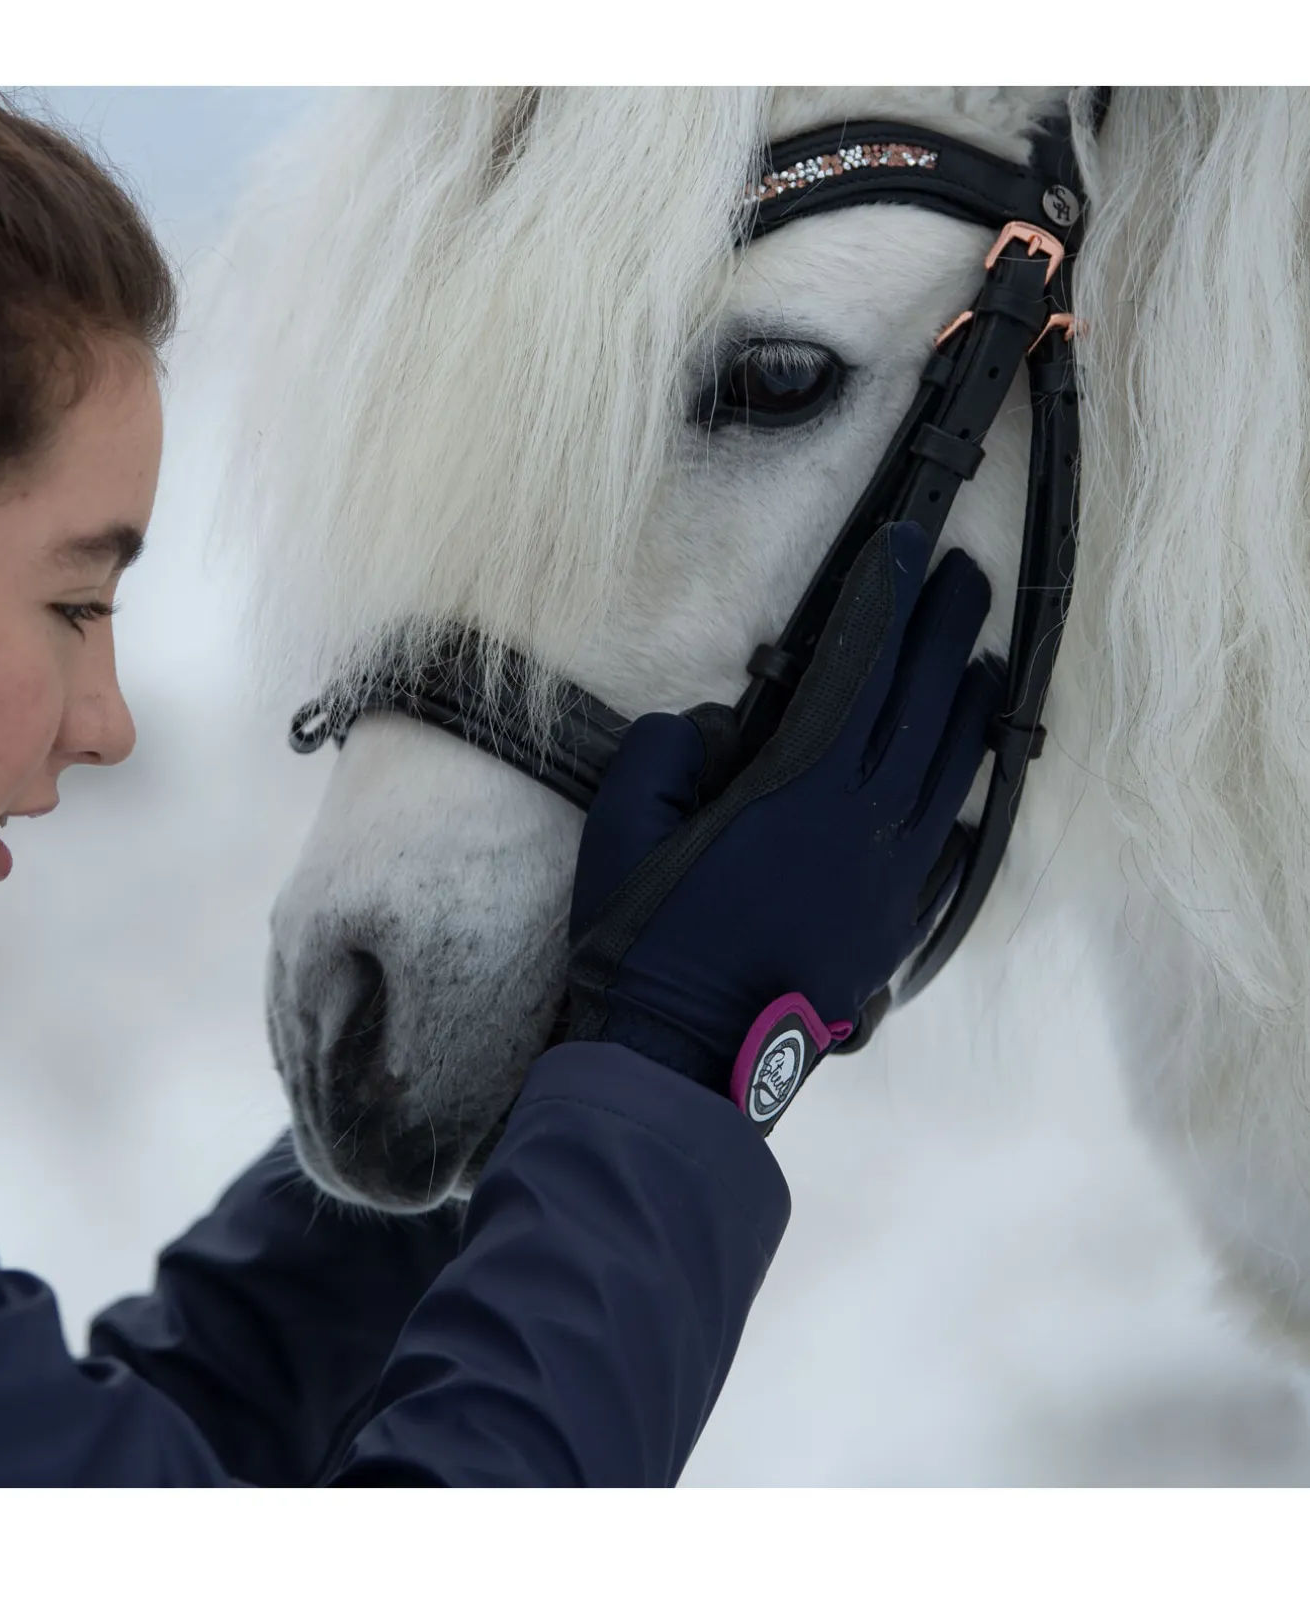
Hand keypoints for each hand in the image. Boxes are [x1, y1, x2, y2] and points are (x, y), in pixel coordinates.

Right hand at [565, 519, 1000, 1132]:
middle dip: (944, 630)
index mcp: (800, 789)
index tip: (906, 546)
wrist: (686, 1058)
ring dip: (967, 705)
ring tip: (983, 658)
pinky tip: (971, 772)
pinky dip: (965, 791)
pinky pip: (950, 840)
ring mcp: (891, 879)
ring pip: (951, 771)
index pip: (856, 668)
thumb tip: (711, 726)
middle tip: (966, 575)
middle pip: (922, 705)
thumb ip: (665, 751)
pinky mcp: (897, 924)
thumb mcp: (621, 824)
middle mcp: (865, 825)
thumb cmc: (644, 939)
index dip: (883, 600)